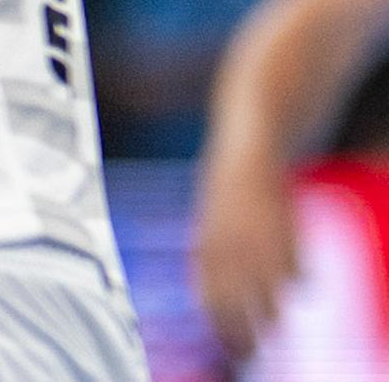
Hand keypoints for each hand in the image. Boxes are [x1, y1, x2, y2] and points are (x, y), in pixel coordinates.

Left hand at [197, 160, 303, 366]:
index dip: (221, 331)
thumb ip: (210, 262)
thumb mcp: (207, 228)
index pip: (211, 306)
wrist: (246, 159)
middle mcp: (230, 258)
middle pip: (239, 314)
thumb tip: (212, 299)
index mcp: (206, 253)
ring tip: (275, 322)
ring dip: (273, 316)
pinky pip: (299, 278)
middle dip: (247, 336)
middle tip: (255, 346)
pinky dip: (300, 280)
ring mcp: (260, 252)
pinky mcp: (288, 242)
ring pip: (271, 303)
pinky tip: (298, 275)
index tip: (230, 347)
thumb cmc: (224, 195)